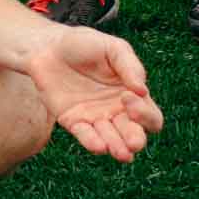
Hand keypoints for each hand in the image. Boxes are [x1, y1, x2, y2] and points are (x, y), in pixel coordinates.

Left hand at [18, 25, 161, 161]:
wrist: (48, 47)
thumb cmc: (85, 44)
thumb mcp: (112, 48)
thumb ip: (129, 66)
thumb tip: (142, 90)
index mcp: (132, 95)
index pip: (150, 115)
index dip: (145, 114)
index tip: (127, 97)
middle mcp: (117, 111)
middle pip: (134, 134)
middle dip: (135, 139)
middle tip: (133, 142)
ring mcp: (95, 118)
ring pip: (112, 141)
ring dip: (117, 148)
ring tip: (121, 153)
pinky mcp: (73, 122)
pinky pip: (86, 137)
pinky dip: (93, 143)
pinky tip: (99, 145)